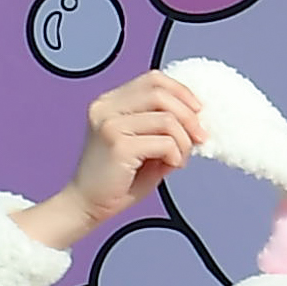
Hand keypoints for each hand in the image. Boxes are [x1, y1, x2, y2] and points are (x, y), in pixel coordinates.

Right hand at [18, 73, 206, 256]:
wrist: (87, 205)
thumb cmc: (117, 179)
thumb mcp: (142, 142)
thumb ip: (162, 125)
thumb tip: (196, 117)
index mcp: (110, 102)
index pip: (153, 79)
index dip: (181, 92)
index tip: (198, 111)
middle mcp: (106, 108)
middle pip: (160, 94)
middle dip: (189, 116)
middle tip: (199, 137)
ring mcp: (109, 125)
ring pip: (167, 119)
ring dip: (183, 141)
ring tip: (179, 159)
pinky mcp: (118, 145)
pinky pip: (164, 142)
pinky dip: (176, 155)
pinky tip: (169, 167)